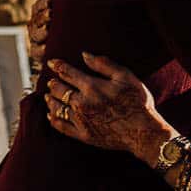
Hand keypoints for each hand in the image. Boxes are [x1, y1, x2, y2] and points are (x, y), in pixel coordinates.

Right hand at [26, 0, 57, 66]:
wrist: (72, 39)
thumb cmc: (63, 16)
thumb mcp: (59, 1)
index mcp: (39, 11)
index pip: (38, 6)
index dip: (44, 4)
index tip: (51, 2)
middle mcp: (34, 24)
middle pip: (36, 20)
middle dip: (43, 17)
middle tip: (51, 14)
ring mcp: (36, 39)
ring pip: (35, 35)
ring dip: (41, 32)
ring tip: (49, 30)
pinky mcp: (39, 53)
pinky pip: (37, 52)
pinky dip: (41, 50)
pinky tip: (48, 48)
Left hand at [45, 52, 176, 164]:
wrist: (143, 132)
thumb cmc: (137, 102)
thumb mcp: (125, 77)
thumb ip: (104, 64)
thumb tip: (84, 54)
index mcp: (91, 86)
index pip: (67, 73)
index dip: (57, 66)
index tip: (51, 62)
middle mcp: (82, 103)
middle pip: (58, 90)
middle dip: (52, 83)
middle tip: (50, 81)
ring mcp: (81, 120)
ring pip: (57, 107)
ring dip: (50, 99)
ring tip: (47, 95)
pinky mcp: (83, 135)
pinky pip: (62, 127)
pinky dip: (53, 119)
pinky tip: (51, 115)